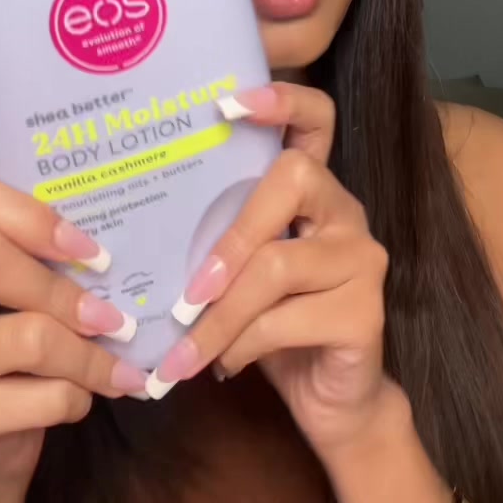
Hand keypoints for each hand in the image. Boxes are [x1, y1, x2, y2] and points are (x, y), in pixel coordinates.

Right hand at [0, 169, 147, 489]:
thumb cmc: (17, 350)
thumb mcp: (25, 294)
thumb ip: (50, 262)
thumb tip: (134, 243)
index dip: (25, 213)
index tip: (89, 251)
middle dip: (63, 291)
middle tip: (113, 318)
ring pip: (26, 338)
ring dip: (89, 357)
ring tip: (119, 370)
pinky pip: (38, 398)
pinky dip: (76, 399)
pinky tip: (80, 400)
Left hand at [147, 82, 392, 462]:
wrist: (332, 402)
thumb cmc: (274, 328)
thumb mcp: (241, 275)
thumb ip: (217, 240)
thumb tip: (134, 228)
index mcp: (314, 191)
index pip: (316, 119)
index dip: (282, 100)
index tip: (227, 103)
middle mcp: (345, 211)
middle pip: (294, 177)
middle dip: (231, 233)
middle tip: (189, 289)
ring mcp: (362, 258)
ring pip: (276, 265)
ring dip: (218, 315)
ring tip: (183, 351)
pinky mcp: (367, 312)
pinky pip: (286, 320)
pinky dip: (240, 346)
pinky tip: (223, 366)